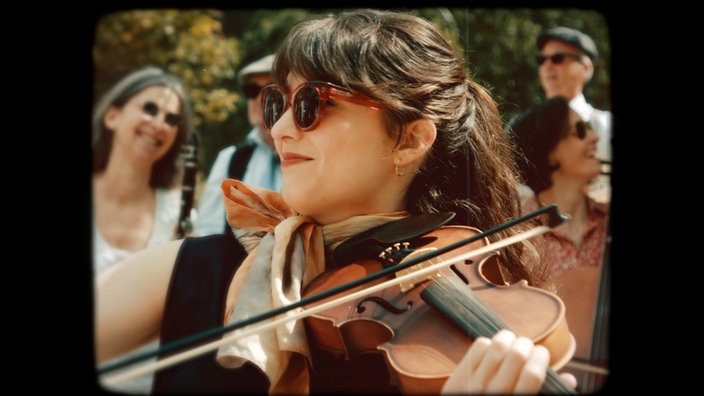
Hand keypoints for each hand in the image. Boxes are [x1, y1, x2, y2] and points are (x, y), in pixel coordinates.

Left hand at [441, 329, 576, 393]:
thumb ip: (547, 393)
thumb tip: (570, 378)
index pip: (532, 374)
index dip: (541, 357)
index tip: (542, 353)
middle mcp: (494, 394)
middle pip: (516, 355)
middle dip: (527, 344)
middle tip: (528, 347)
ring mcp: (474, 384)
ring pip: (497, 346)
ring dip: (509, 338)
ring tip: (513, 342)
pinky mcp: (459, 376)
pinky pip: (479, 346)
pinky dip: (490, 342)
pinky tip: (494, 349)